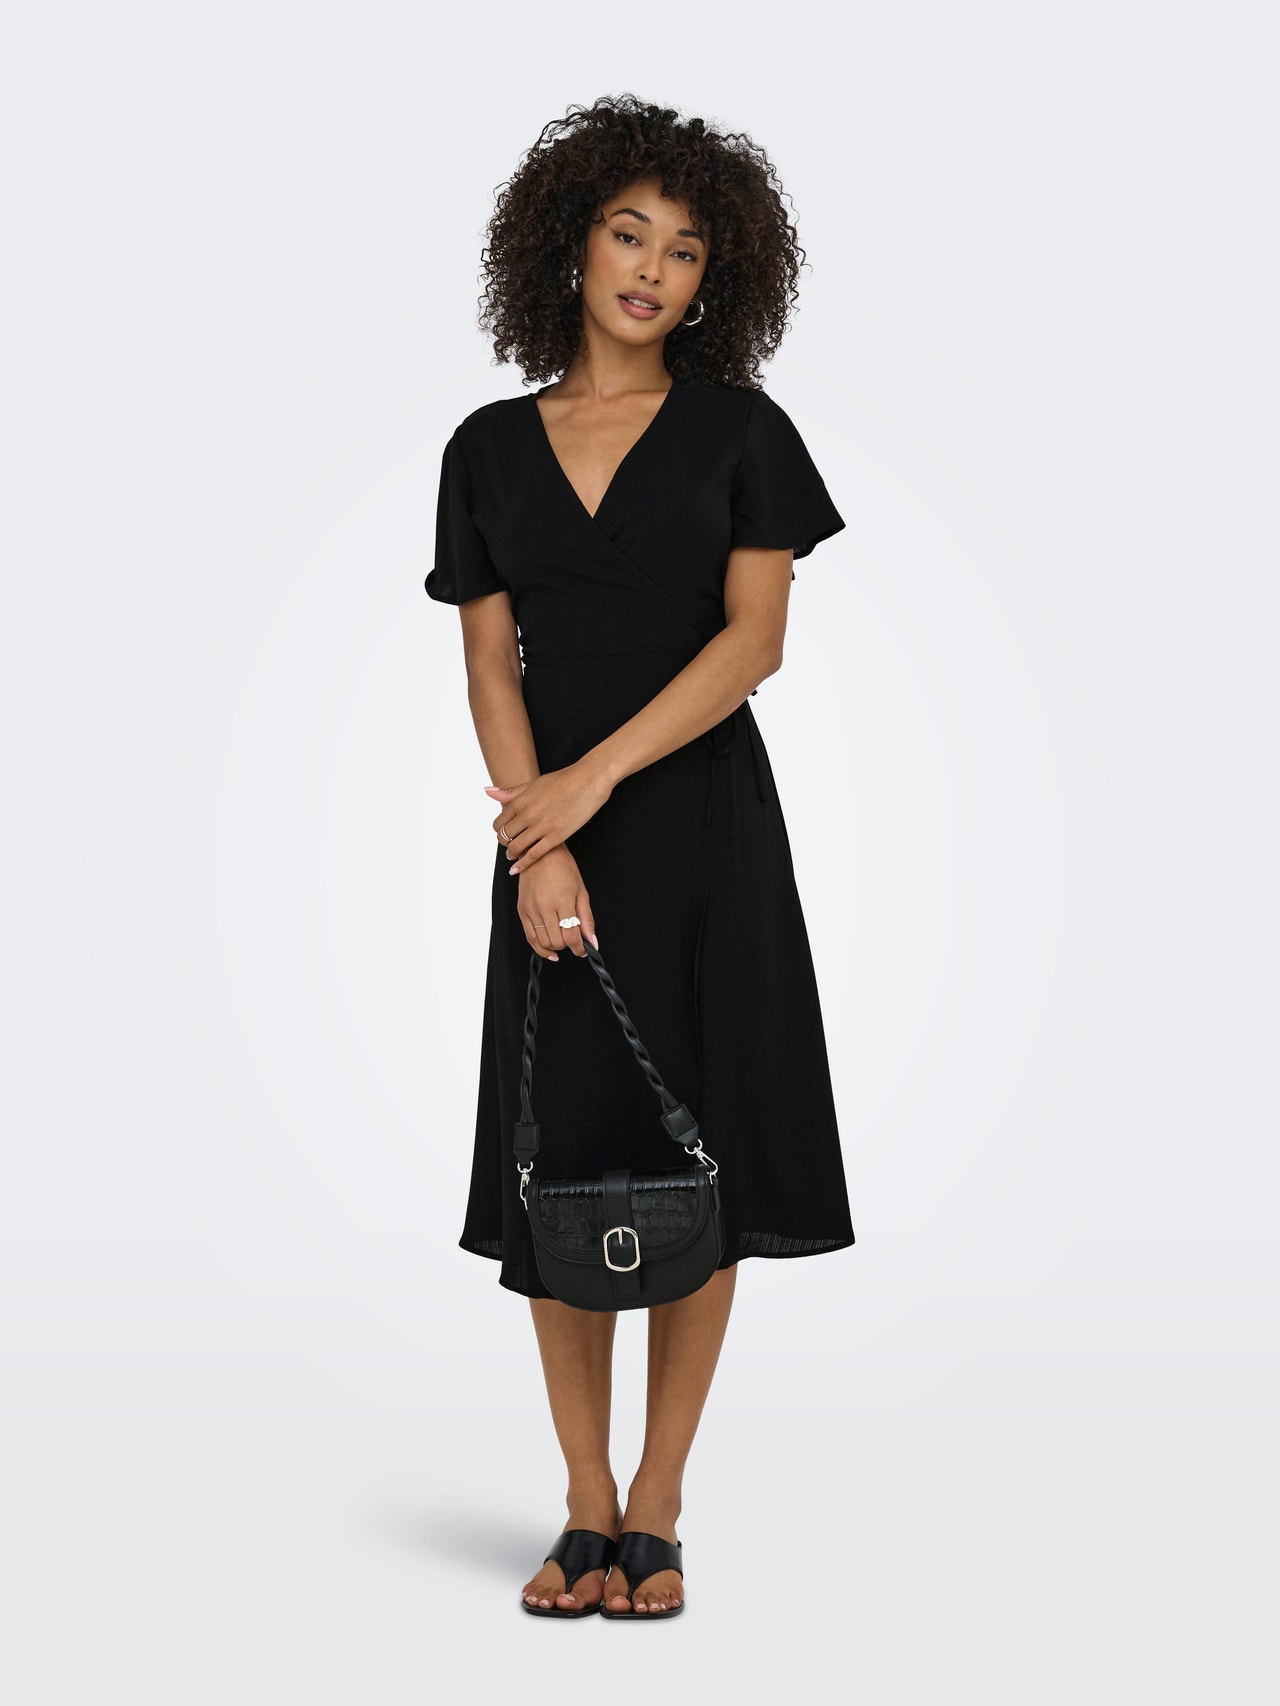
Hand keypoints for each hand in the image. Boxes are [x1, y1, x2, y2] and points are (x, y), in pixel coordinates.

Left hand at [485, 762, 612, 874]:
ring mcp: (541, 826)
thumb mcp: (533, 783)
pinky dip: (523, 864)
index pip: (499, 823)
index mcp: (520, 801)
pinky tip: (516, 870)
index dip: (499, 831)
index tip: (504, 834)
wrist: (588, 780)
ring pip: (516, 848)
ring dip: (511, 855)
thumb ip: (511, 792)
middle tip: (509, 846)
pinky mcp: (556, 836)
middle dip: (504, 843)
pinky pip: (534, 855)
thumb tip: (487, 791)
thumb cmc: (562, 780)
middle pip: (505, 837)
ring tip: (513, 856)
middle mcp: (527, 814)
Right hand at [513, 847, 598, 961]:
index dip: (579, 948)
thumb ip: (587, 919)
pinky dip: (540, 948)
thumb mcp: (581, 892)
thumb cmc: (564, 869)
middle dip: (568, 945)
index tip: (583, 950)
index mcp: (563, 901)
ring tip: (562, 941)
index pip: (572, 936)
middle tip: (574, 940)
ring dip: (555, 947)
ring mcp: (531, 909)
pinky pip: (530, 937)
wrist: (540, 854)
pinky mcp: (522, 911)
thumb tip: (593, 942)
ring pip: (543, 942)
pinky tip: (549, 951)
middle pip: (558, 941)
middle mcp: (544, 907)